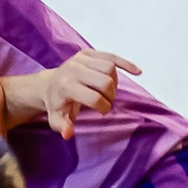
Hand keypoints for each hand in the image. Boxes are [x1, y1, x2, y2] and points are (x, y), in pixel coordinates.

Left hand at [13, 49, 143, 138]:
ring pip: (111, 68)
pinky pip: (111, 56)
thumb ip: (63, 126)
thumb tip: (68, 134)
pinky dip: (125, 64)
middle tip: (106, 100)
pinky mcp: (87, 52)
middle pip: (105, 82)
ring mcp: (81, 58)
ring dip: (115, 82)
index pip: (94, 97)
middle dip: (110, 95)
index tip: (102, 111)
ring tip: (108, 90)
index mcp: (66, 85)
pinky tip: (137, 72)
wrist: (49, 84)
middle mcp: (74, 69)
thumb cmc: (57, 103)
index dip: (103, 107)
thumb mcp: (56, 118)